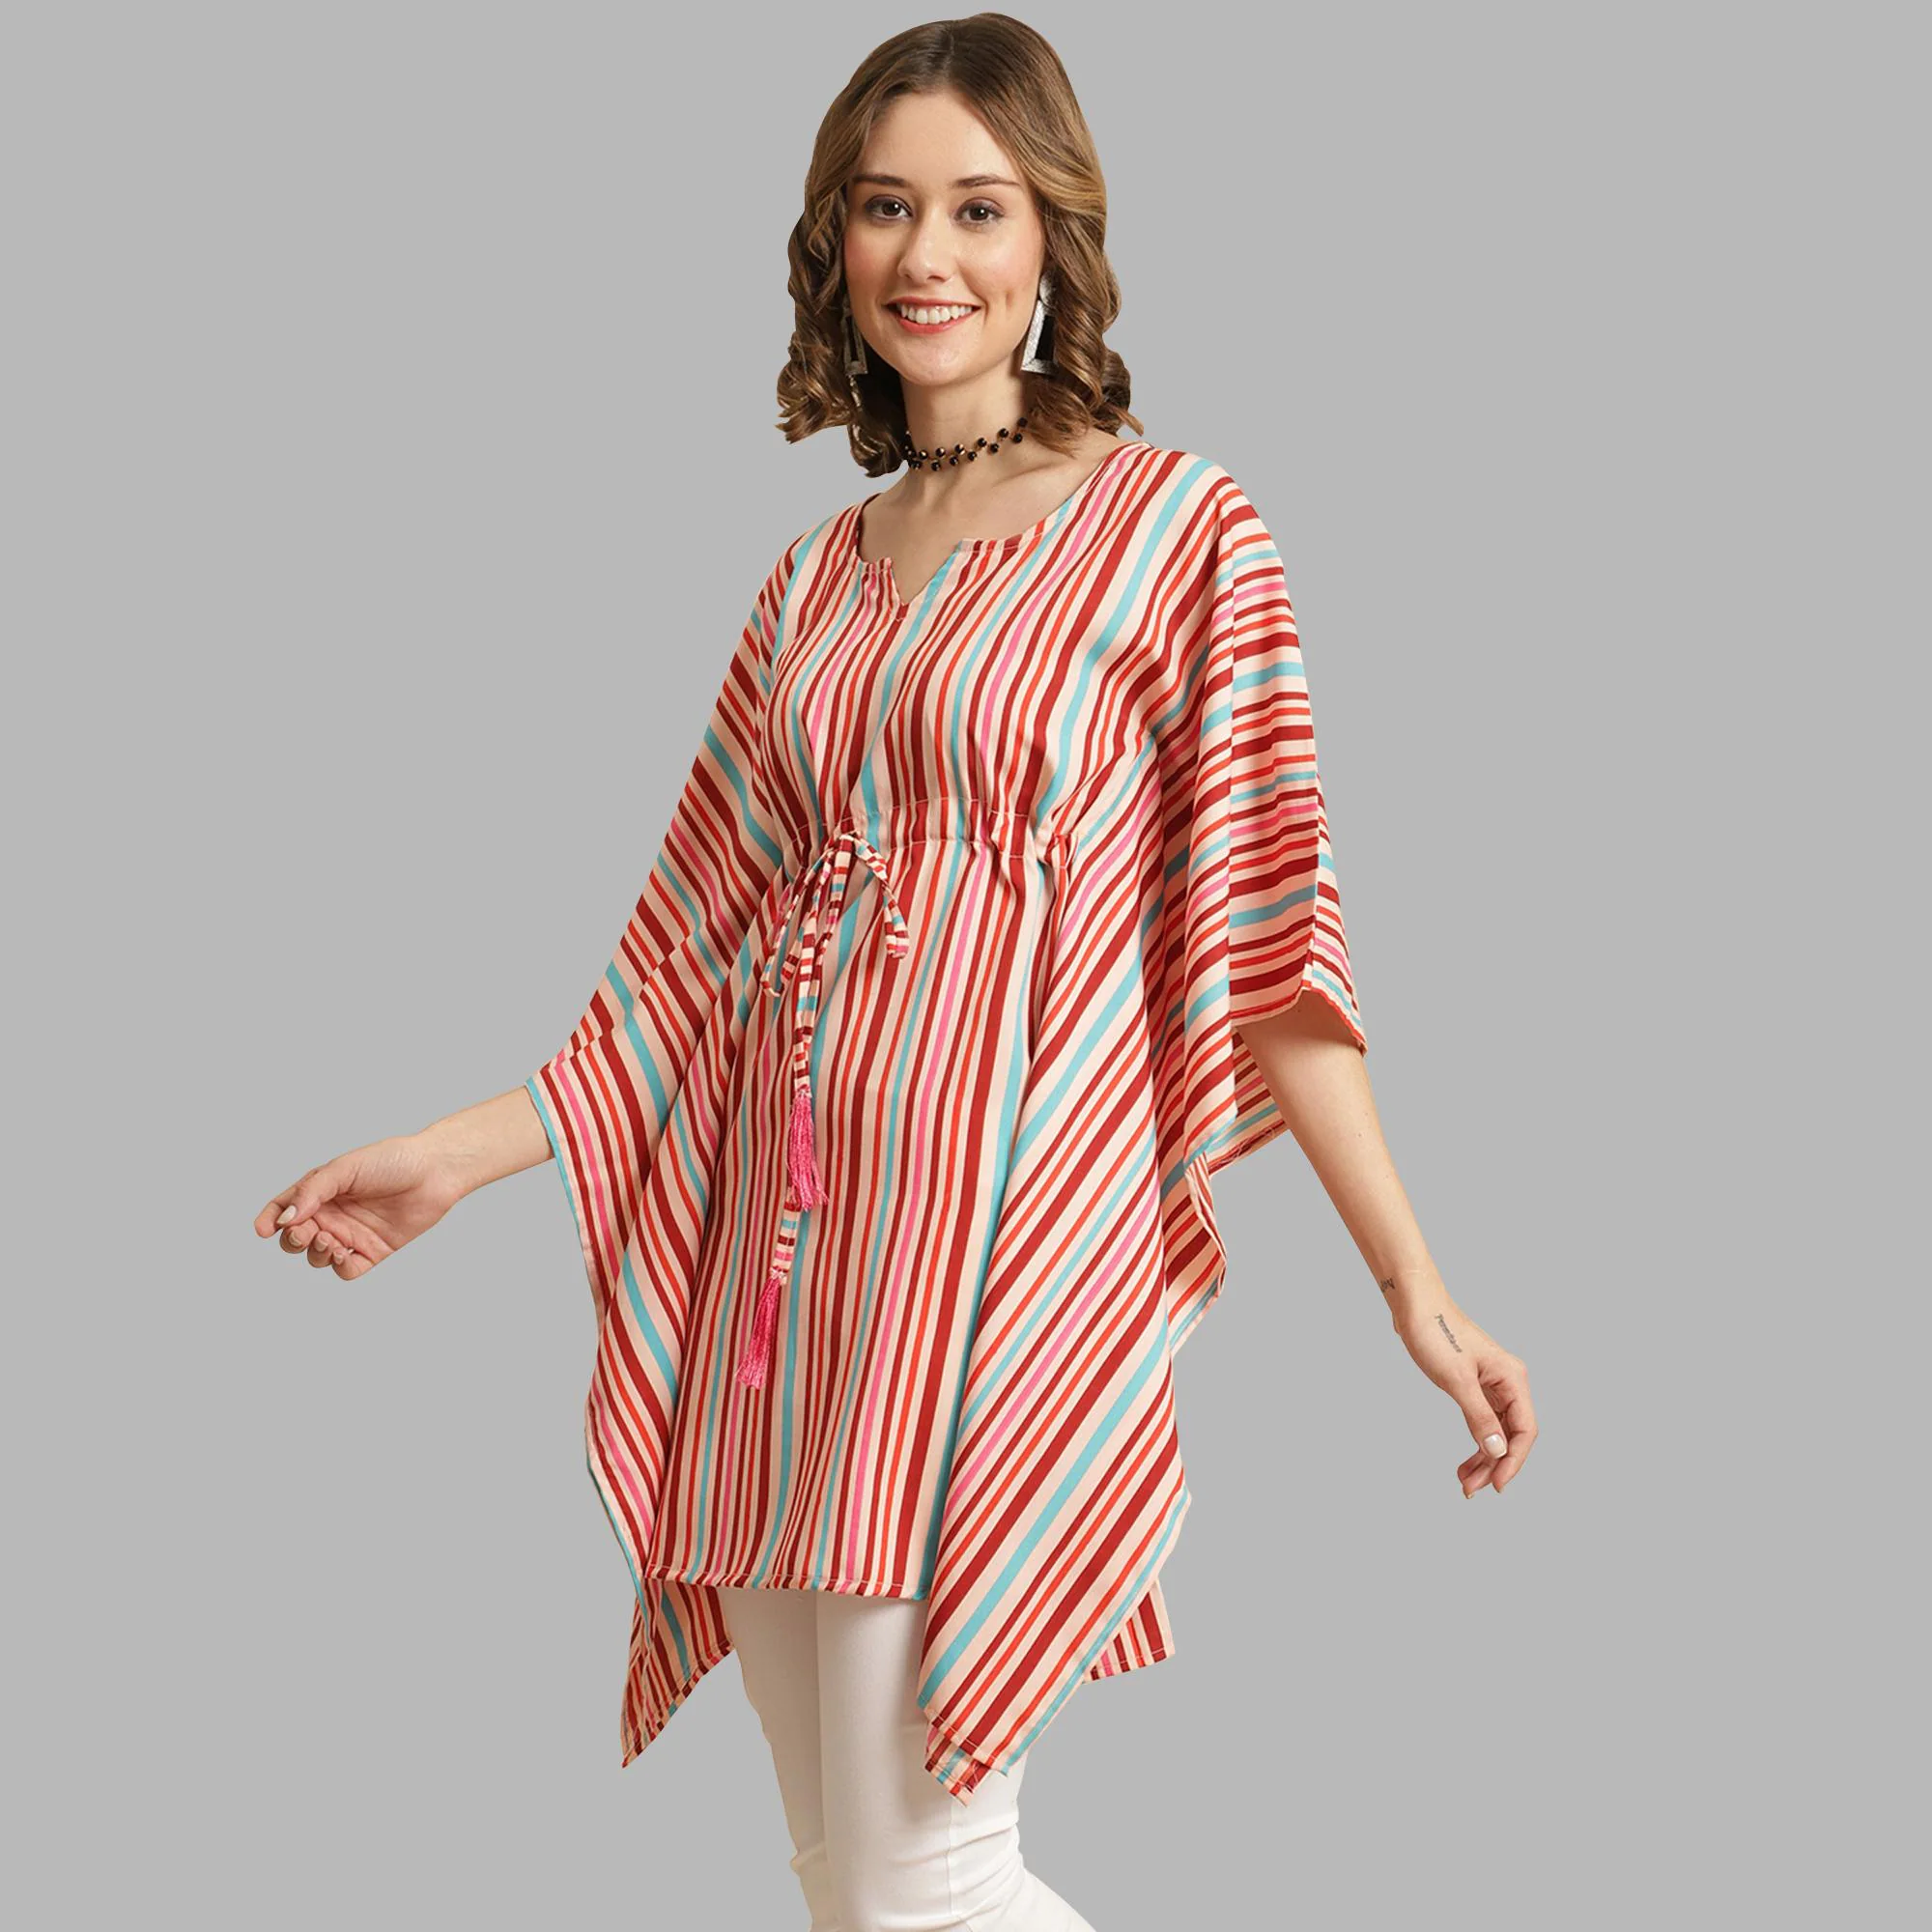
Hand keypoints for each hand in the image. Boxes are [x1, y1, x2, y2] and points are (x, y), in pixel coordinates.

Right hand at [252, 1133, 462, 1277]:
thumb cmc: (392, 1161)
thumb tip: (285, 1219)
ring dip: (316, 1254)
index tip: (262, 1230)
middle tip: (306, 1233)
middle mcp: (333, 1215)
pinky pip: (347, 1270)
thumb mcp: (346, 1168)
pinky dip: (340, 1267)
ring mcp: (352, 1234)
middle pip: (296, 1239)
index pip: (285, 1209)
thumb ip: (313, 1191)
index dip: (269, 1220)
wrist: (435, 1171)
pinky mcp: (373, 1251)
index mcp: (321, 1191)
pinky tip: (345, 1253)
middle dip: (292, 1241)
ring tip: (330, 1240)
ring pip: (318, 1257)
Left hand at [1389, 1290, 1537, 1496]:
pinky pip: (1482, 1422)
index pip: (1525, 1430)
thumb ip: (1479, 1417)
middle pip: (1511, 1434)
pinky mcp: (1474, 1386)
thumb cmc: (1435, 1334)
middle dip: (1494, 1465)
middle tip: (1471, 1490)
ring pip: (1496, 1432)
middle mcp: (1508, 1383)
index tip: (1496, 1485)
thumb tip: (1498, 1452)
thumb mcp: (1457, 1380)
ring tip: (1464, 1483)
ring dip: (1483, 1458)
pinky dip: (1475, 1442)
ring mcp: (1491, 1385)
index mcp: (1512, 1378)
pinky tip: (1464, 1463)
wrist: (1413, 1306)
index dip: (1514, 1461)